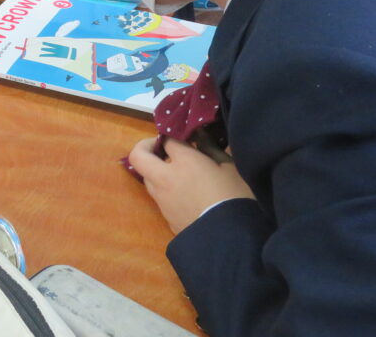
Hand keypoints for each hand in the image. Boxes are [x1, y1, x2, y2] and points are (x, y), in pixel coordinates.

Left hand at [127, 137, 255, 234]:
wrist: (232, 241)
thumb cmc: (236, 197)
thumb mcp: (230, 167)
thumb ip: (211, 147)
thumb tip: (198, 134)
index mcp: (183, 162)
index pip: (166, 140)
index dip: (173, 136)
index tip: (184, 138)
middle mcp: (165, 178)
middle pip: (138, 156)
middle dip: (145, 148)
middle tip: (162, 149)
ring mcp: (162, 200)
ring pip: (147, 178)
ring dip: (155, 171)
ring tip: (177, 174)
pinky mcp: (165, 218)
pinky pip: (159, 198)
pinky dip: (165, 191)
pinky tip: (185, 196)